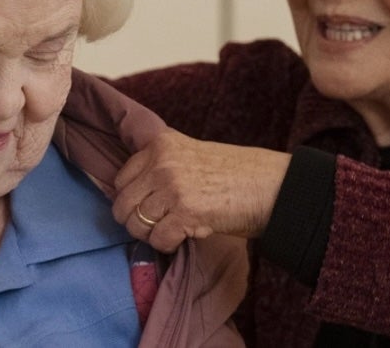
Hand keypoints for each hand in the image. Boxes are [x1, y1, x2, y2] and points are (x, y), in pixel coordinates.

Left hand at [112, 129, 290, 252]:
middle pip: (122, 204)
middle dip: (135, 221)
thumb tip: (131, 191)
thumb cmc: (233, 173)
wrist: (269, 185)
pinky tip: (183, 237)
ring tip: (171, 230)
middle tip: (156, 225)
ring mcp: (173, 187)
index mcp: (160, 144)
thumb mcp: (189, 154)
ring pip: (136, 224)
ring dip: (152, 235)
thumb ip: (160, 164)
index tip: (145, 207)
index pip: (120, 179)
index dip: (130, 199)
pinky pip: (158, 239)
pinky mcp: (186, 212)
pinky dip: (168, 245)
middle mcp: (162, 163)